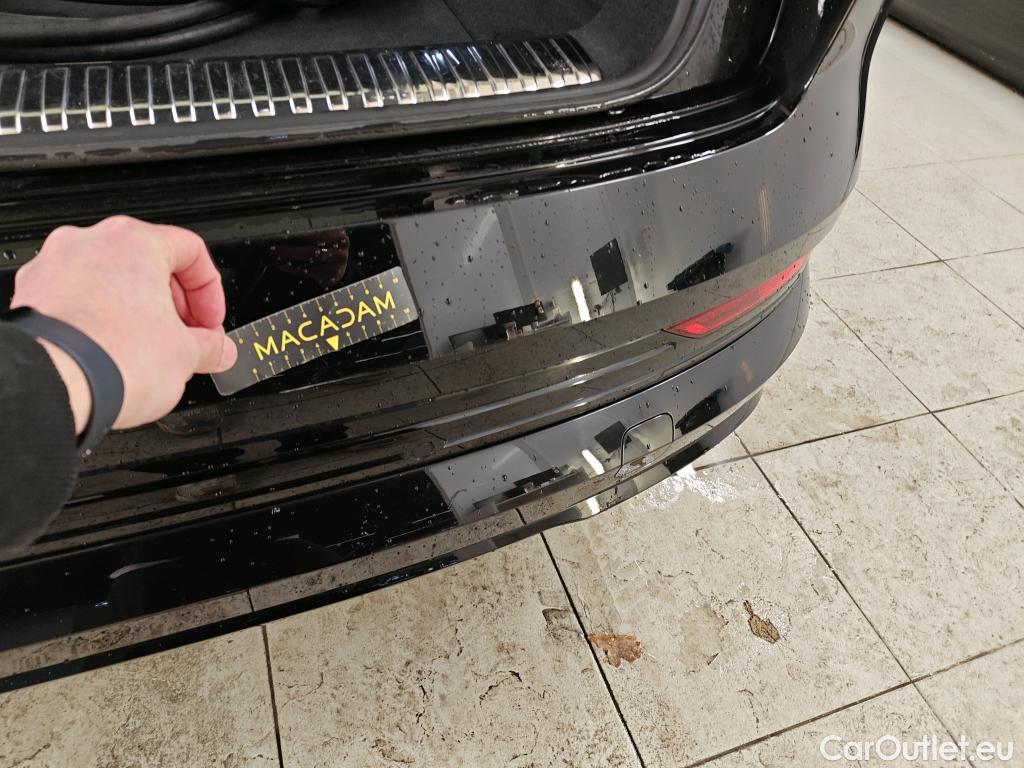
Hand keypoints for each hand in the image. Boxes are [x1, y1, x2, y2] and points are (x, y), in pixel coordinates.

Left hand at [11, 216, 236, 431]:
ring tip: (150, 349)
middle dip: (174, 304)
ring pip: (111, 281)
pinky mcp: (32, 296)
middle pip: (149, 264)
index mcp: (134, 241)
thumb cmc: (112, 357)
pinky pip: (78, 300)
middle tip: (187, 337)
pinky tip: (114, 351)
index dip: (210, 291)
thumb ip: (210, 346)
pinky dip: (101, 320)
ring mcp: (55, 267)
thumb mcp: (186, 354)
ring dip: (137, 311)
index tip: (211, 321)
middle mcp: (90, 243)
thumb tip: (217, 350)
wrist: (53, 386)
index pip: (191, 251)